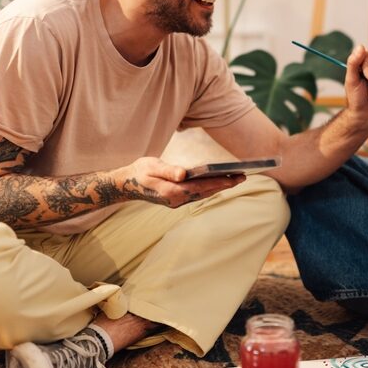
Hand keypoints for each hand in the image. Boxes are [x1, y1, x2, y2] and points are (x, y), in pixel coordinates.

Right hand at [124, 157, 243, 207]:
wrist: (125, 184)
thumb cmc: (139, 172)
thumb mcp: (152, 166)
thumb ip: (168, 170)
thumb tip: (184, 174)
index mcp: (172, 192)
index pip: (201, 187)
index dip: (219, 183)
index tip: (234, 178)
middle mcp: (176, 199)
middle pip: (205, 192)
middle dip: (224, 185)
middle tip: (242, 177)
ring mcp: (176, 201)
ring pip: (202, 195)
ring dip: (218, 188)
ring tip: (234, 179)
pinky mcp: (176, 199)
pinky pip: (197, 195)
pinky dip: (209, 189)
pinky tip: (217, 183)